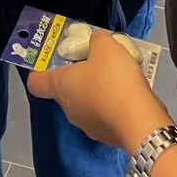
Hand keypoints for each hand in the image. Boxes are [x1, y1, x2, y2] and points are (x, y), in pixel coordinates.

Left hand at [29, 29, 171, 150]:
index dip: (39, 70)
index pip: (36, 82)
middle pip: (65, 90)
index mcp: (61, 86)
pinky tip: (128, 95)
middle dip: (79, 75)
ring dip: (97, 91)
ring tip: (118, 77)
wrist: (140, 121)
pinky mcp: (105, 136)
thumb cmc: (114, 79)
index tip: (51, 60)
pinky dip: (112, 105)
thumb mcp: (106, 46)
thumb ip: (97, 40)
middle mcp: (68, 109)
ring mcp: (86, 126)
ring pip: (86, 103)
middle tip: (96, 61)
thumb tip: (96, 43)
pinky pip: (104, 115)